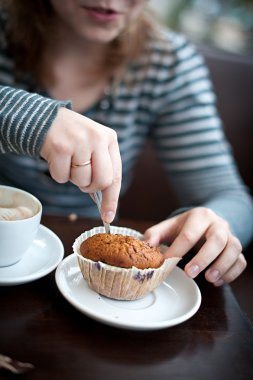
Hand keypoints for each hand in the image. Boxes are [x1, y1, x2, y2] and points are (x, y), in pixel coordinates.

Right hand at [40, 107, 121, 222]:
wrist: (43, 118)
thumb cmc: (70, 136)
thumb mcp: (92, 144)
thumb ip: (101, 167)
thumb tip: (104, 201)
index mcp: (109, 138)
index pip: (116, 175)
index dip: (112, 199)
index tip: (108, 216)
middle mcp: (97, 138)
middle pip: (102, 182)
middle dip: (90, 188)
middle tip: (81, 181)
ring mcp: (79, 142)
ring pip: (81, 181)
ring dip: (72, 178)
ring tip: (67, 161)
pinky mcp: (61, 147)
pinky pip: (61, 178)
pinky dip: (57, 173)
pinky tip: (56, 158)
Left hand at [143, 207, 245, 285]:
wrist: (207, 222)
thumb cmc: (185, 227)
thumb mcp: (169, 227)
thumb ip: (155, 234)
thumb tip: (147, 246)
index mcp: (199, 216)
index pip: (189, 234)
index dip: (177, 250)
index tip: (166, 264)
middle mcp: (218, 224)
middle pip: (217, 239)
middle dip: (204, 258)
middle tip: (190, 274)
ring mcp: (230, 236)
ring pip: (233, 249)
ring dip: (222, 266)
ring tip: (209, 279)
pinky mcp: (237, 249)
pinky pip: (240, 261)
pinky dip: (232, 273)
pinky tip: (218, 281)